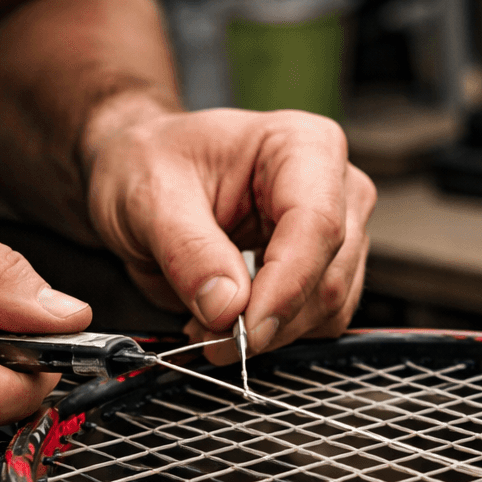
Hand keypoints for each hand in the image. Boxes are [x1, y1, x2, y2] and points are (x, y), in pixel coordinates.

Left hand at [83, 105, 376, 362]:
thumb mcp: (150, 196)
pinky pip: (316, 321)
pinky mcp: (325, 270)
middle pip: (328, 275)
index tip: (243, 330)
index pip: (316, 224)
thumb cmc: (150, 163)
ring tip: (206, 324)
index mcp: (302, 145)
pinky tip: (227, 319)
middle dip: (268, 321)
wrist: (144, 173)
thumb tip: (227, 307)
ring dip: (267, 334)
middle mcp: (334, 186)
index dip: (285, 286)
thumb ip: (189, 251)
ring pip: (328, 308)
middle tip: (207, 337)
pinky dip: (271, 335)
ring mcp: (337, 231)